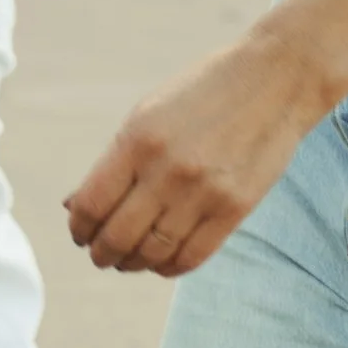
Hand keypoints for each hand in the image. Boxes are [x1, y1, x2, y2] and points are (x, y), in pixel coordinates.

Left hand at [63, 20, 334, 274]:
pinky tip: (162, 261)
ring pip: (153, 253)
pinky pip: (191, 256)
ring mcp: (203, 192)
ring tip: (129, 260)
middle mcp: (166, 170)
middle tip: (101, 255)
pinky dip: (169, 267)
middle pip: (117, 237)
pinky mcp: (234, 209)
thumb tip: (74, 207)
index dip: (79, 229)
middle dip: (102, 254)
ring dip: (133, 264)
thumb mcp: (148, 114)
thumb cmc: (203, 94)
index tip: (80, 234)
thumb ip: (114, 162)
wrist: (273, 80)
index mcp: (137, 140)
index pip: (90, 205)